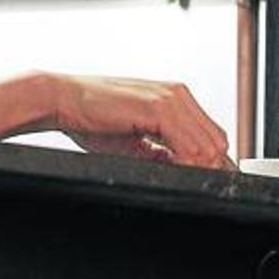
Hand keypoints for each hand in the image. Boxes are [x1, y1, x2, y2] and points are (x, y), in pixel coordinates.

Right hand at [47, 74, 233, 169]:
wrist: (62, 99)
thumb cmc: (91, 119)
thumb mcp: (135, 142)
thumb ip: (163, 155)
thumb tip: (184, 173)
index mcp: (174, 98)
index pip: (210, 136)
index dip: (208, 163)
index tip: (196, 181)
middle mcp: (178, 94)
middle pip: (216, 141)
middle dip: (207, 168)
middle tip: (187, 184)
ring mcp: (170, 98)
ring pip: (209, 145)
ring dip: (197, 169)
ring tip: (175, 179)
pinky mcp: (158, 107)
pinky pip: (189, 145)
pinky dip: (187, 164)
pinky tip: (170, 171)